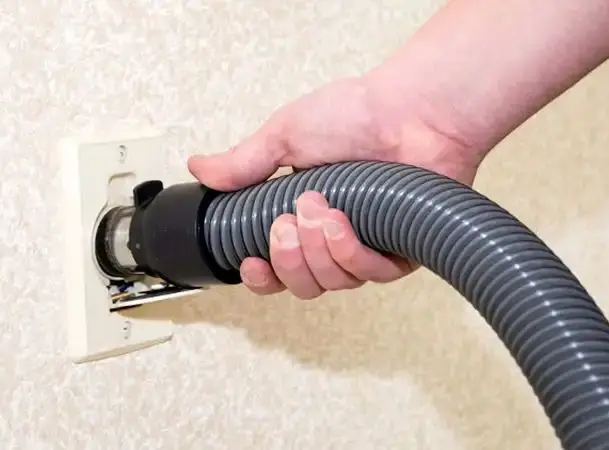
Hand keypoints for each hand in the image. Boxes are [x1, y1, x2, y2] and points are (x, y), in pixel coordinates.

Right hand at [187, 72, 482, 298]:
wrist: (410, 110)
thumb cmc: (356, 115)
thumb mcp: (285, 135)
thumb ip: (243, 163)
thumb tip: (198, 168)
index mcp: (302, 216)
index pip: (275, 268)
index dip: (261, 276)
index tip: (251, 262)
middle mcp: (333, 237)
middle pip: (301, 285)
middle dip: (288, 259)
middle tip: (288, 221)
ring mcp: (367, 246)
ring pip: (331, 283)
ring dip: (318, 251)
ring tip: (320, 210)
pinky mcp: (400, 252)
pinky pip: (369, 275)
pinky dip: (349, 253)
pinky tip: (342, 224)